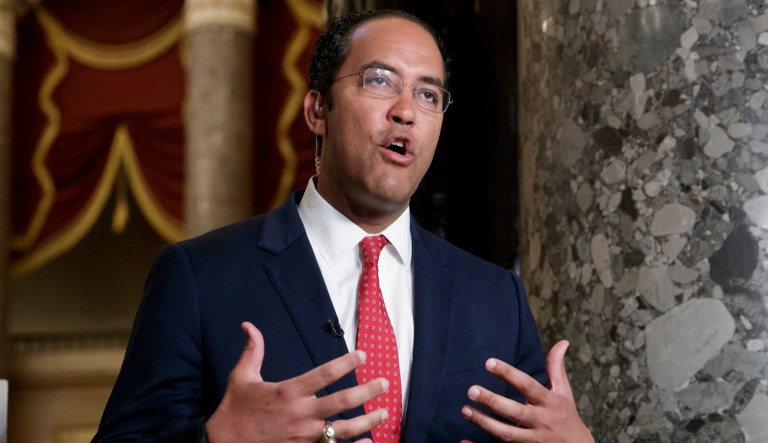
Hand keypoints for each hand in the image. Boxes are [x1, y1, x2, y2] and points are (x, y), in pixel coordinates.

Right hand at [205, 322, 388, 442]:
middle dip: (367, 391)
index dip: (347, 363)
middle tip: (385, 383)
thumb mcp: (241, 377)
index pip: (325, 374)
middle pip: (343, 401)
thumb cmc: (235, 410)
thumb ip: (252, 351)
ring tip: (384, 413)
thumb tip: (248, 325)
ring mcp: (304, 436)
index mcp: (289, 392)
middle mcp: (301, 414)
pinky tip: (368, 441)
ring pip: (343, 429)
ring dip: (367, 421)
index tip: (363, 355)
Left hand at [460, 340, 593, 442]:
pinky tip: (464, 441)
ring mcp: (533, 440)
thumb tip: (562, 342)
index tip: (488, 362)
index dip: (509, 374)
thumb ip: (556, 368)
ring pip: (507, 434)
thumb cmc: (566, 418)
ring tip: (465, 410)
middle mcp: (541, 421)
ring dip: (485, 423)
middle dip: (493, 401)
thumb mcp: (564, 393)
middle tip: (471, 390)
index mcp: (549, 402)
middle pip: (515, 411)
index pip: (528, 385)